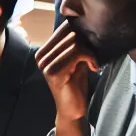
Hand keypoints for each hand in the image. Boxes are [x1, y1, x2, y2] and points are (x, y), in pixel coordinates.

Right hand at [35, 18, 98, 135]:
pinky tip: (93, 68)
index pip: (63, 28)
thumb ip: (76, 44)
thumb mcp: (75, 60)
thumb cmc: (75, 84)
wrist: (73, 109)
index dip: (81, 31)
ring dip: (90, 52)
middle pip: (70, 34)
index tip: (92, 46)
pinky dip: (90, 58)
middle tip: (94, 55)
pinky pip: (77, 53)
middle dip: (87, 42)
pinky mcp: (54, 72)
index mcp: (43, 52)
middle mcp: (40, 56)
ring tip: (93, 62)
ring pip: (75, 43)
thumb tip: (87, 25)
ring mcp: (45, 65)